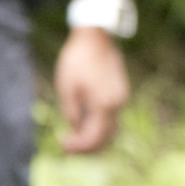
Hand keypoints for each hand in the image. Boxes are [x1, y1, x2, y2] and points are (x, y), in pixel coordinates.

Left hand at [55, 27, 128, 153]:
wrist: (96, 38)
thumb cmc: (77, 61)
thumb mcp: (67, 89)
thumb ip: (72, 113)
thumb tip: (76, 130)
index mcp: (105, 104)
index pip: (94, 137)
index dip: (78, 147)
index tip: (62, 144)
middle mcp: (118, 103)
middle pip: (106, 137)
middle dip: (87, 146)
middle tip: (66, 146)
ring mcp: (122, 98)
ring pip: (111, 128)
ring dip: (94, 137)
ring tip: (74, 137)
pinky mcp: (120, 92)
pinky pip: (112, 116)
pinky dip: (99, 125)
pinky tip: (84, 123)